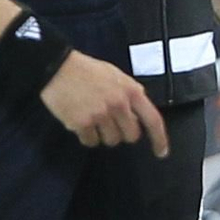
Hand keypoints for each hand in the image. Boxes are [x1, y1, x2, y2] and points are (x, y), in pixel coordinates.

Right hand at [41, 48, 168, 155]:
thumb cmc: (87, 70)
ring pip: (111, 140)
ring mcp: (100, 115)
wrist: (57, 68)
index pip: (153, 119)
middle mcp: (118, 104)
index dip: (159, 139)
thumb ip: (130, 93)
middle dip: (123, 133)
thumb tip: (139, 113)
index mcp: (130, 90)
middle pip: (131, 136)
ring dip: (103, 134)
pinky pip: (90, 142)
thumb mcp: (115, 75)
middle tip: (110, 122)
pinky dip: (86, 136)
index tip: (161, 152)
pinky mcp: (82, 124)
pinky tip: (80, 120)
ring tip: (92, 116)